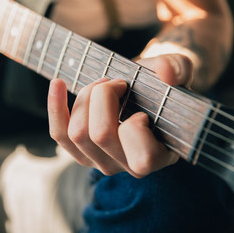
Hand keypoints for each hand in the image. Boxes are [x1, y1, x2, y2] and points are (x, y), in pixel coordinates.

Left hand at [47, 54, 192, 177]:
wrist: (142, 92)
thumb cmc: (159, 87)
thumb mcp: (177, 72)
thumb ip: (178, 68)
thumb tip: (165, 72)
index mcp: (158, 156)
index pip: (142, 156)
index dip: (135, 126)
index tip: (139, 106)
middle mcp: (127, 166)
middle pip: (100, 135)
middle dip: (103, 96)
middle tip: (117, 83)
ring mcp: (101, 161)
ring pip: (77, 133)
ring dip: (85, 97)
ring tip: (100, 85)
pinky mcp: (80, 152)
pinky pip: (59, 133)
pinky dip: (55, 106)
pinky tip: (58, 84)